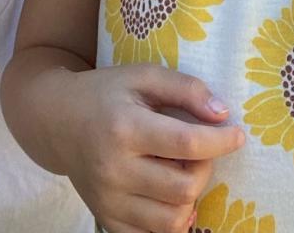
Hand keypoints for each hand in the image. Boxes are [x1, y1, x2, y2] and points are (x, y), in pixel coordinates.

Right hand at [57, 63, 244, 232]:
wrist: (57, 121)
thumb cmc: (105, 93)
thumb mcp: (143, 76)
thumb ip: (185, 89)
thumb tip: (223, 114)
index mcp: (125, 128)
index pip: (186, 144)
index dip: (220, 141)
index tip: (237, 134)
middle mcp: (114, 169)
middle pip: (184, 187)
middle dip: (205, 169)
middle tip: (200, 150)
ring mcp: (108, 200)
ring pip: (173, 220)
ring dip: (190, 196)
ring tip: (180, 170)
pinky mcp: (106, 219)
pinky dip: (171, 219)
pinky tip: (168, 194)